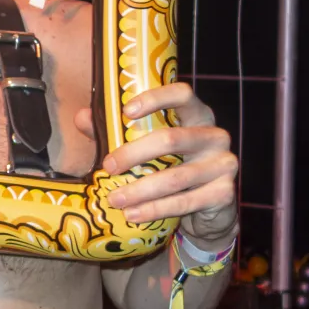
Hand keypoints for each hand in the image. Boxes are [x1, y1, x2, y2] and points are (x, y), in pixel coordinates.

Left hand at [74, 82, 237, 240]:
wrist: (207, 208)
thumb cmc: (170, 166)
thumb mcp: (145, 146)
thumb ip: (115, 130)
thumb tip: (82, 117)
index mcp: (197, 115)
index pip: (182, 94)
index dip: (155, 99)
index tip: (125, 111)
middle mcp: (215, 136)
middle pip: (171, 139)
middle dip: (133, 154)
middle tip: (107, 167)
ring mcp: (224, 164)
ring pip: (175, 176)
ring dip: (140, 190)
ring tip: (114, 199)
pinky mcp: (225, 193)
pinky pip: (185, 202)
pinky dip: (155, 209)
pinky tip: (133, 214)